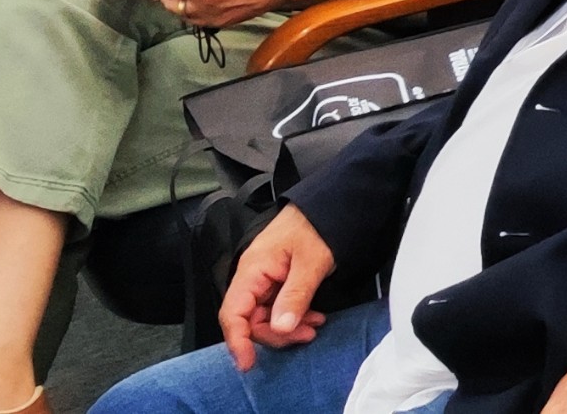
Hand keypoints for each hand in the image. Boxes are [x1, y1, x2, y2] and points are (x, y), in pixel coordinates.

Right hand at [217, 204, 336, 368]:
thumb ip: (296, 295)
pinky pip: (279, 307)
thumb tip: (282, 327)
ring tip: (315, 324)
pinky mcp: (280, 280)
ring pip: (267, 316)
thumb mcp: (312, 261)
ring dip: (289, 326)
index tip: (248, 363)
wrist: (334, 203)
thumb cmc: (320, 223)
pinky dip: (295, 315)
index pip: (233, 313)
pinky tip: (314, 316)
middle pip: (250, 320)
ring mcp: (267, 279)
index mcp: (253, 269)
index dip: (237, 341)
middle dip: (276, 333)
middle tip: (306, 334)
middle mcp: (254, 276)